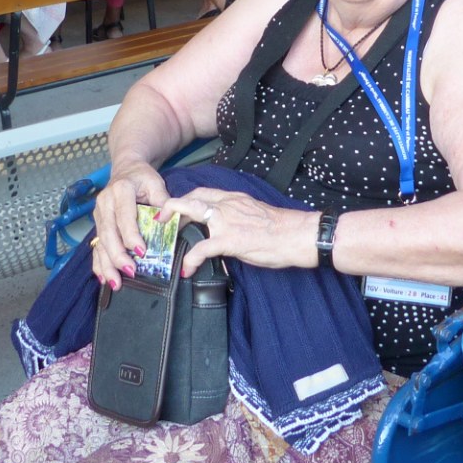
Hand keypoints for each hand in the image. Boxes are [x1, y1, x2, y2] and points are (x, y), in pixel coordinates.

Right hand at [91, 160, 169, 285]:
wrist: (125, 169)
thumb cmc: (142, 178)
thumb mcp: (156, 183)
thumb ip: (163, 201)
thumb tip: (168, 220)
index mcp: (121, 190)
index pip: (125, 216)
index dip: (131, 235)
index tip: (141, 252)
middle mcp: (105, 202)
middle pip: (109, 233)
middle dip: (118, 255)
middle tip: (130, 272)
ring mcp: (98, 214)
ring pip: (100, 242)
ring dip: (107, 264)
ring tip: (116, 282)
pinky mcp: (97, 223)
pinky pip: (95, 245)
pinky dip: (98, 263)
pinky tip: (103, 277)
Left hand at [158, 187, 319, 276]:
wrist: (298, 234)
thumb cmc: (283, 229)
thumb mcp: (255, 216)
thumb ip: (237, 220)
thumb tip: (227, 235)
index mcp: (235, 198)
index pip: (203, 193)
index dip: (185, 200)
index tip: (176, 210)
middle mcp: (228, 205)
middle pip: (191, 198)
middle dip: (172, 208)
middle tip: (163, 222)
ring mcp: (227, 221)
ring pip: (191, 213)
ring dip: (174, 226)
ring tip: (167, 242)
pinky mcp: (230, 239)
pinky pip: (202, 248)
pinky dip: (191, 259)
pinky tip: (187, 269)